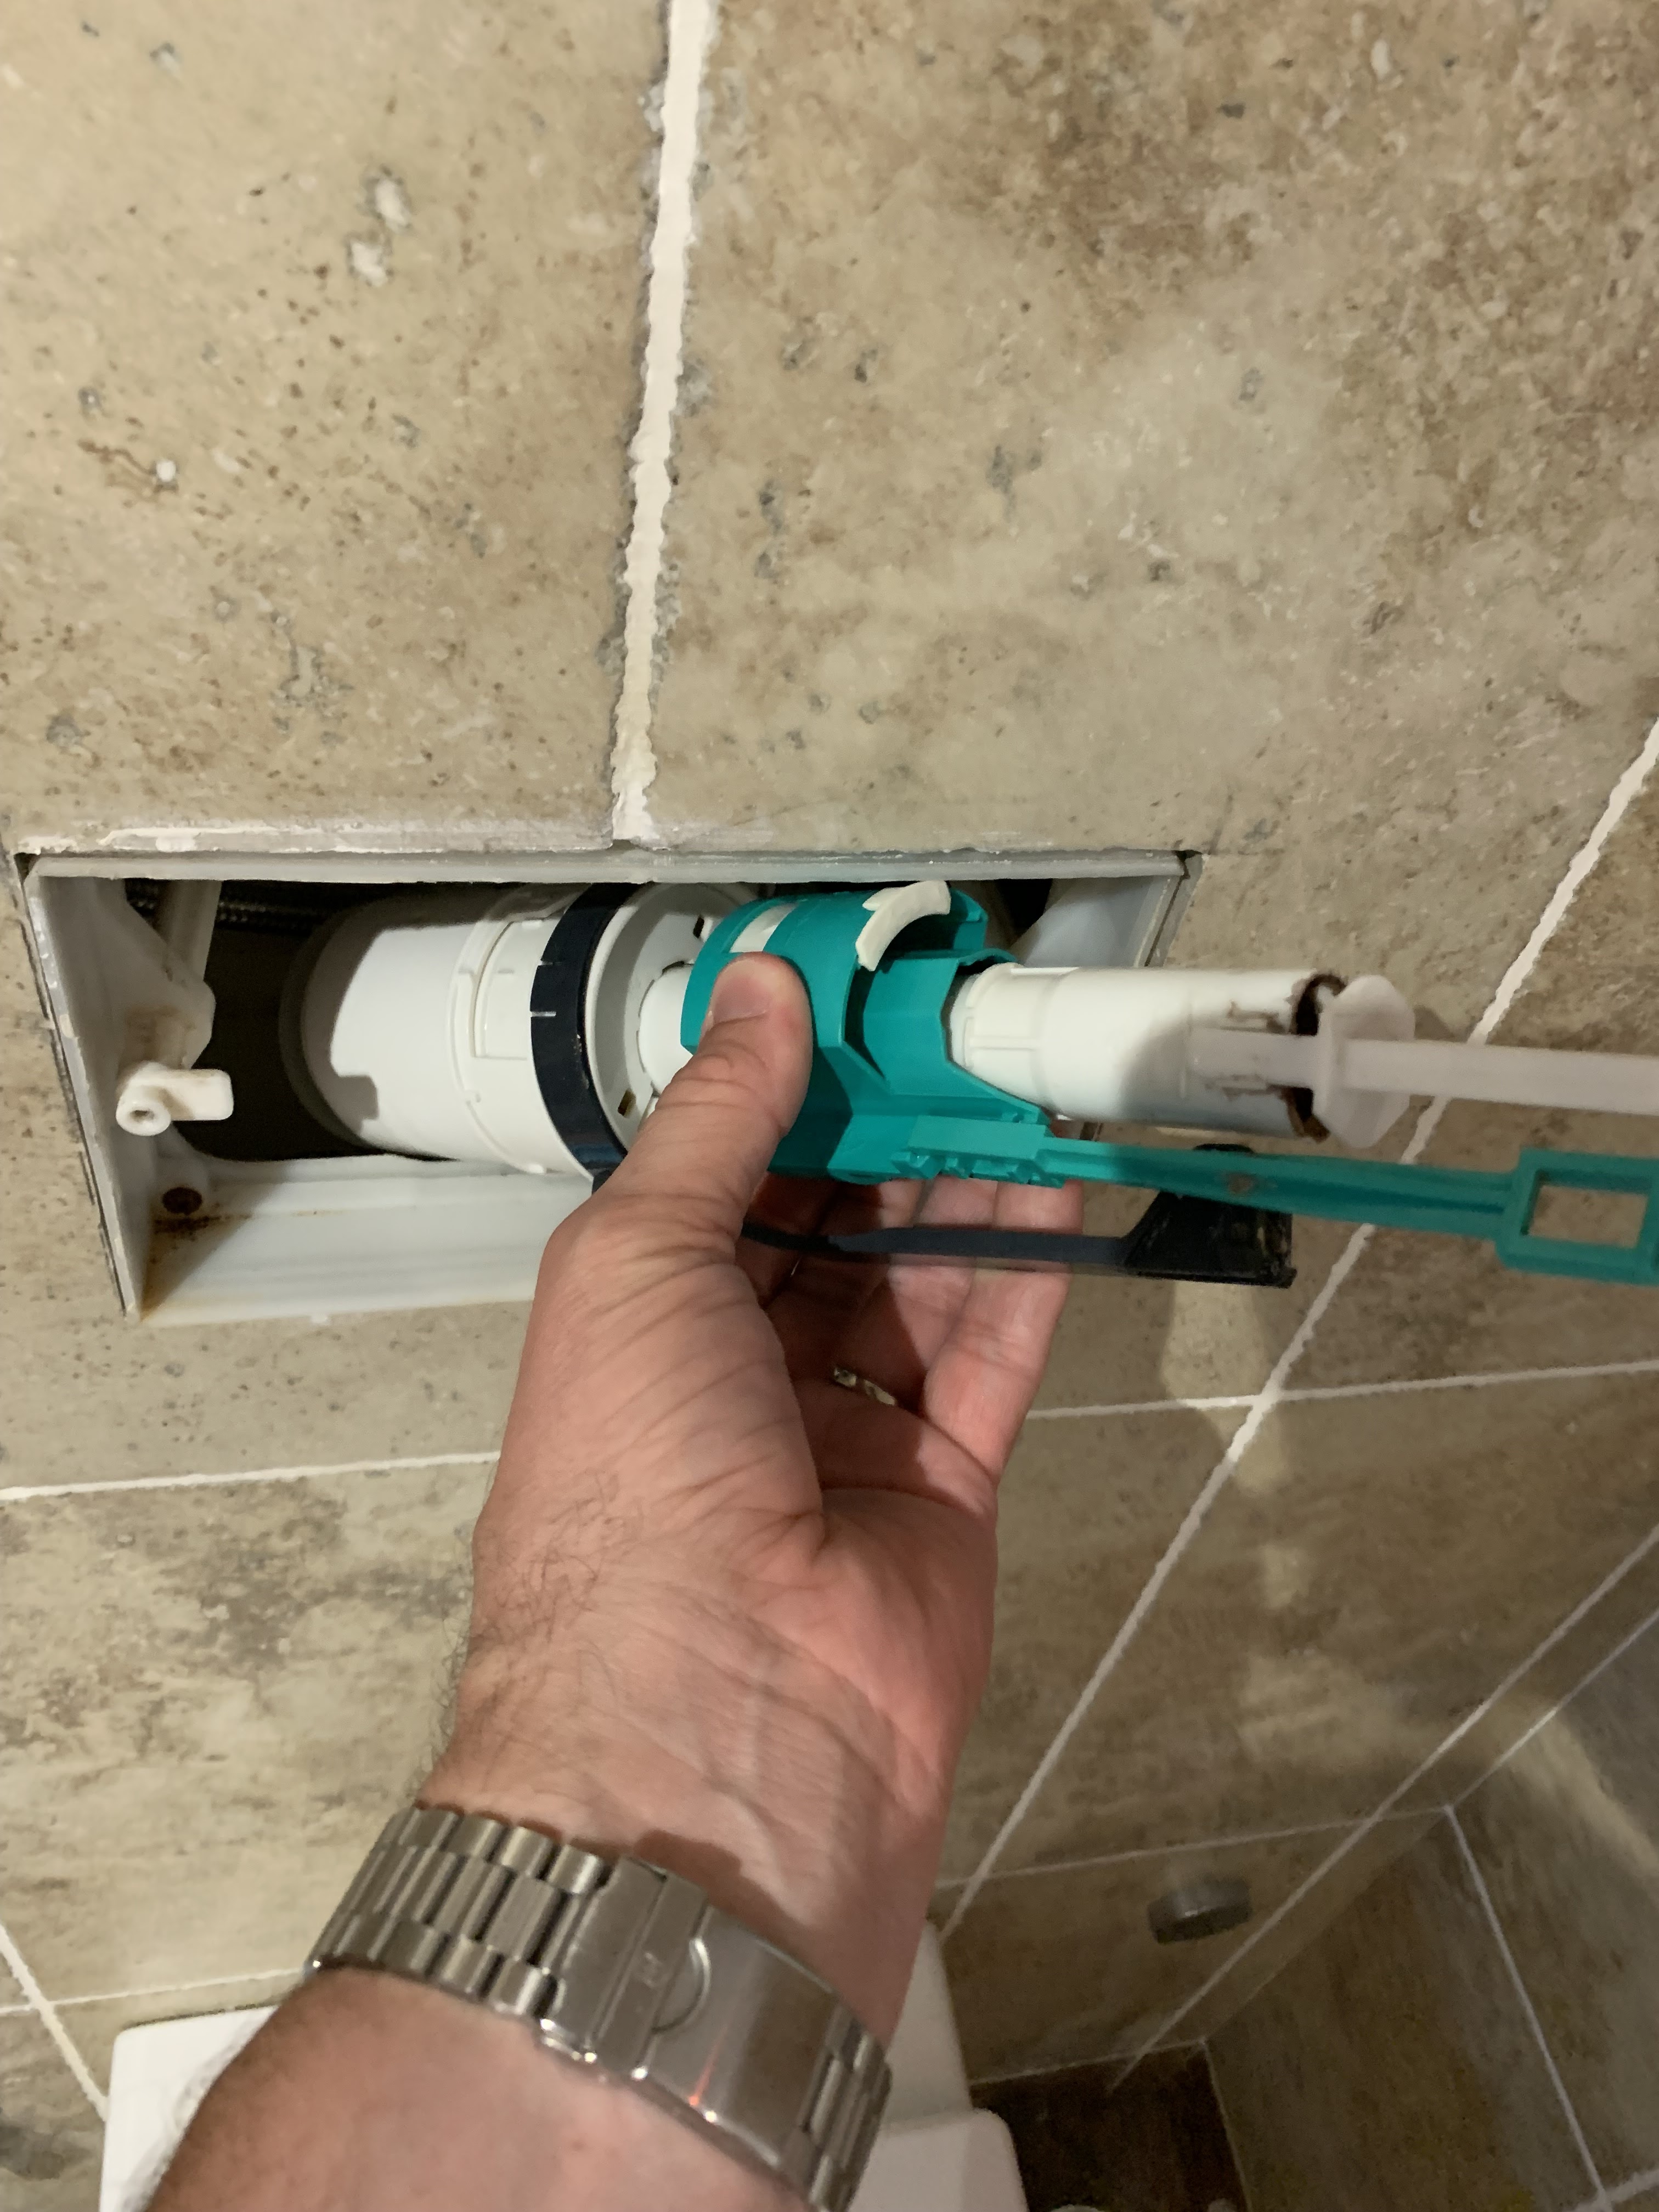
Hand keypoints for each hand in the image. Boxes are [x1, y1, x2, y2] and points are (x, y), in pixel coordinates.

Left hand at [424, 952, 1080, 2034]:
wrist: (717, 1722)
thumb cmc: (636, 1469)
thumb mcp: (636, 1262)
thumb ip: (715, 1124)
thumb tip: (759, 984)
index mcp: (638, 1325)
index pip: (723, 1183)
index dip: (785, 1093)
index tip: (854, 1001)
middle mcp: (735, 1375)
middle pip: (828, 1228)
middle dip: (886, 1133)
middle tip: (959, 1029)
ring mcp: (842, 1434)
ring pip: (916, 1284)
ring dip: (963, 1186)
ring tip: (1019, 1080)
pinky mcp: (944, 1487)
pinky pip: (987, 1355)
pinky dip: (1021, 1269)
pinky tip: (1053, 1178)